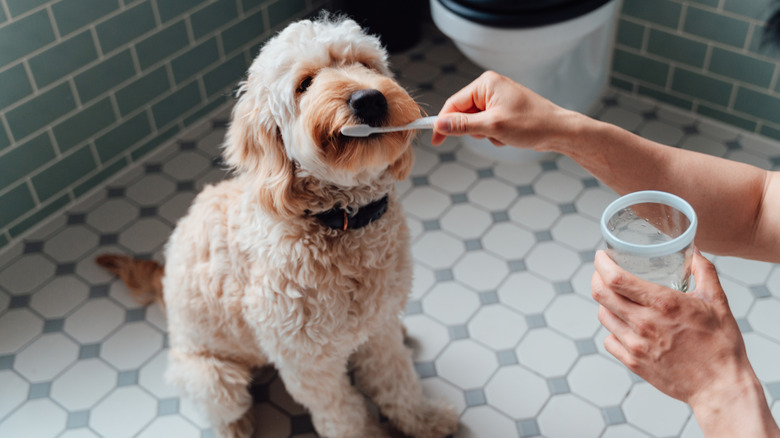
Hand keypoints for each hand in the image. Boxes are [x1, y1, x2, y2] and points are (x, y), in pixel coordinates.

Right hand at [431, 71, 579, 148]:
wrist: (559, 131)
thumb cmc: (532, 124)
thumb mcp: (492, 126)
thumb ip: (462, 125)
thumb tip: (440, 125)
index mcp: (486, 83)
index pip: (453, 103)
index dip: (443, 122)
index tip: (436, 139)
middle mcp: (490, 88)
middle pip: (463, 113)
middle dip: (474, 129)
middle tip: (491, 133)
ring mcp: (498, 99)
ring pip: (475, 123)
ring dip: (486, 134)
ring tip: (505, 134)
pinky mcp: (504, 110)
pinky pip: (488, 126)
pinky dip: (495, 135)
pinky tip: (510, 135)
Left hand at [592, 249, 778, 436]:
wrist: (721, 387)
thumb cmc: (721, 345)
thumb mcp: (717, 302)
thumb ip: (704, 271)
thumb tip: (694, 251)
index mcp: (663, 304)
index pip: (616, 279)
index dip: (601, 263)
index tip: (602, 255)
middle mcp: (644, 323)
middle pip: (601, 294)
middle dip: (597, 278)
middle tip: (603, 273)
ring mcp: (636, 345)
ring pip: (603, 316)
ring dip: (605, 303)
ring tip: (616, 298)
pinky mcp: (633, 363)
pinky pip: (609, 340)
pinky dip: (613, 330)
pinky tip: (625, 325)